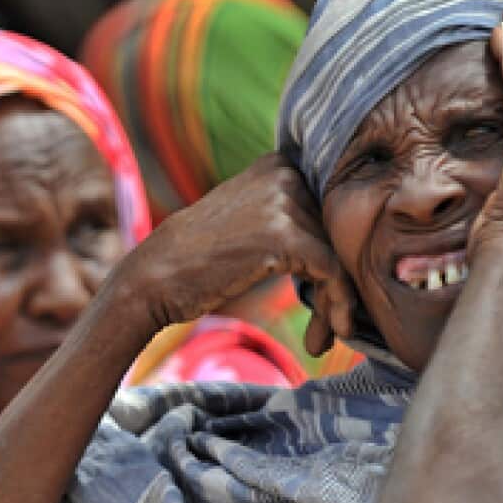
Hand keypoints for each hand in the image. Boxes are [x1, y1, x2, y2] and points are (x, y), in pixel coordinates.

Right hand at [119, 153, 355, 343]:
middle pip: (337, 234)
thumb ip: (290, 214)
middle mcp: (285, 173)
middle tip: (329, 326)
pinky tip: (329, 335)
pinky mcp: (287, 236)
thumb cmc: (200, 260)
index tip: (330, 296)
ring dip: (334, 304)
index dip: (337, 255)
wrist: (155, 277)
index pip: (331, 210)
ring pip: (338, 257)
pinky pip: (332, 273)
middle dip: (337, 283)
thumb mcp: (248, 218)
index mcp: (279, 163)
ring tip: (323, 338)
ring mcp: (285, 202)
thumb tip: (347, 237)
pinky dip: (338, 306)